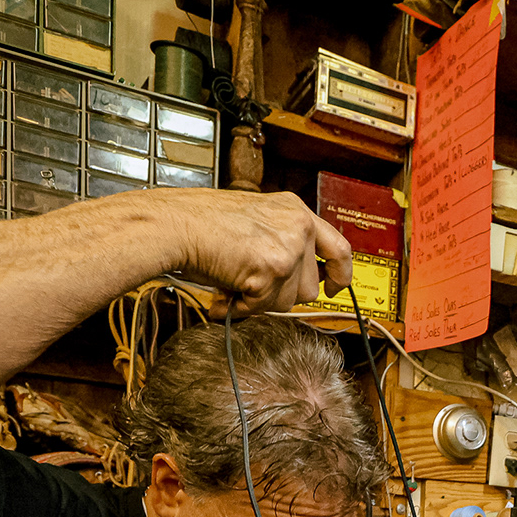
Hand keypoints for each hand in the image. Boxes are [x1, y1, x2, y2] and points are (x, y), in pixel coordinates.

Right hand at [168, 189, 354, 315]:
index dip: (340, 275)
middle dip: (280, 294)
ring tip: (235, 281)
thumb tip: (297, 281)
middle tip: (251, 283)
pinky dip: (242, 306)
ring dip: (260, 300)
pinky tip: (226, 290)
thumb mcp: (256, 222)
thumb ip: (282, 243)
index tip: (334, 288)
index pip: (338, 248)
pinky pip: (264, 306)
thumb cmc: (202, 223)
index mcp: (295, 211)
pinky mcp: (272, 269)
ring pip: (288, 301)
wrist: (175, 224)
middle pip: (309, 287)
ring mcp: (288, 248)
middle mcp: (298, 226)